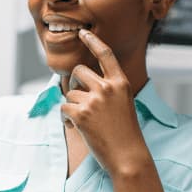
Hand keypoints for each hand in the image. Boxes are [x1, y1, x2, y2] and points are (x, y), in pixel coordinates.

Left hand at [61, 29, 150, 175]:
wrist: (128, 157)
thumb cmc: (126, 134)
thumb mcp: (123, 104)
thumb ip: (106, 90)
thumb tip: (80, 82)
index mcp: (121, 83)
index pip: (105, 55)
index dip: (93, 42)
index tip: (82, 33)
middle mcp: (107, 87)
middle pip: (79, 71)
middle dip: (74, 83)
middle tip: (80, 99)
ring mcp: (94, 100)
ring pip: (70, 92)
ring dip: (72, 106)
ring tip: (85, 122)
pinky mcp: (81, 114)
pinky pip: (64, 108)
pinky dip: (66, 118)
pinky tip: (77, 128)